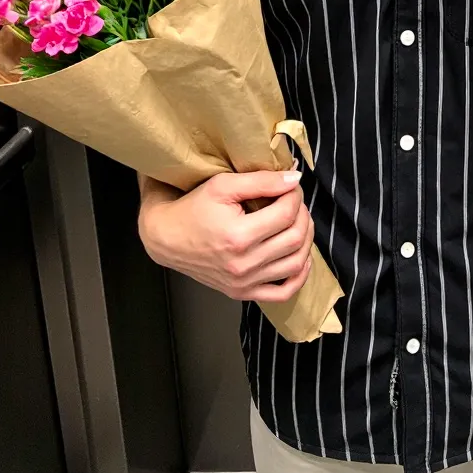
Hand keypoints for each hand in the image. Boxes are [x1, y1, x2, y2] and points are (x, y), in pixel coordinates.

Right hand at [139, 170, 314, 302]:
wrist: (166, 238)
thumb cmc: (192, 208)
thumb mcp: (223, 185)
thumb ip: (261, 181)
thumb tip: (294, 178)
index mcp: (238, 236)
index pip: (287, 213)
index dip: (295, 195)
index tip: (291, 185)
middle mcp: (243, 264)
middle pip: (295, 237)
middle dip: (303, 213)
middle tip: (294, 200)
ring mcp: (244, 283)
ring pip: (296, 263)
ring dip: (306, 239)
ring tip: (297, 221)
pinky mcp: (242, 292)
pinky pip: (283, 293)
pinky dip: (299, 276)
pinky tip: (300, 256)